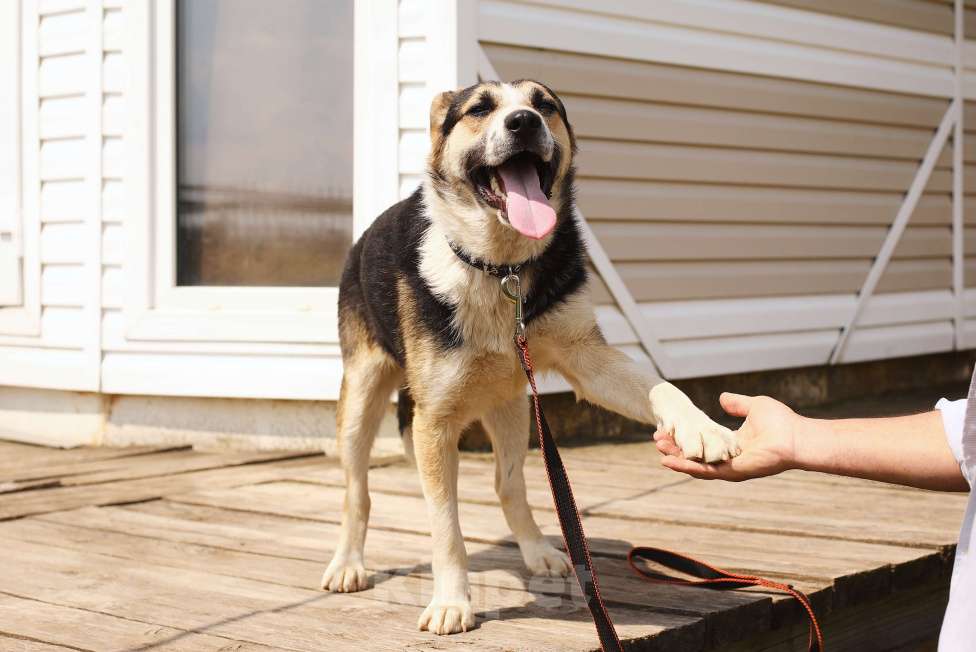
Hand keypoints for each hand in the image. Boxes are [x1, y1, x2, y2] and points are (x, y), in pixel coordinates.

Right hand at [654, 392, 800, 480]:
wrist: (797, 437)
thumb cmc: (782, 422)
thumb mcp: (753, 406)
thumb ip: (736, 403)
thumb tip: (721, 398)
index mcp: (732, 443)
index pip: (702, 440)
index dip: (685, 435)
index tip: (669, 427)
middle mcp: (728, 457)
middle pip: (695, 455)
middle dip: (675, 449)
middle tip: (657, 440)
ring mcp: (729, 467)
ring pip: (696, 466)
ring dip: (677, 460)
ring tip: (659, 453)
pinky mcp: (732, 473)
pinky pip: (705, 471)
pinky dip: (687, 467)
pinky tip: (671, 462)